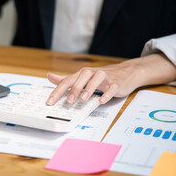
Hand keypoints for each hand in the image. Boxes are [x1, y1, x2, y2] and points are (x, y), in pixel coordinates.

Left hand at [46, 53, 175, 104]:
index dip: (58, 91)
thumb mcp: (81, 78)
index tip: (50, 102)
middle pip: (81, 78)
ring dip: (88, 89)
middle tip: (68, 100)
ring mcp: (104, 77)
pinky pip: (111, 87)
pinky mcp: (116, 83)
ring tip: (83, 99)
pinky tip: (101, 100)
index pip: (67, 81)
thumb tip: (49, 76)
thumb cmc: (100, 77)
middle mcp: (91, 73)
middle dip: (74, 89)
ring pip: (95, 80)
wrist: (125, 73)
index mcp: (81, 74)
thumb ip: (66, 79)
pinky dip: (107, 93)